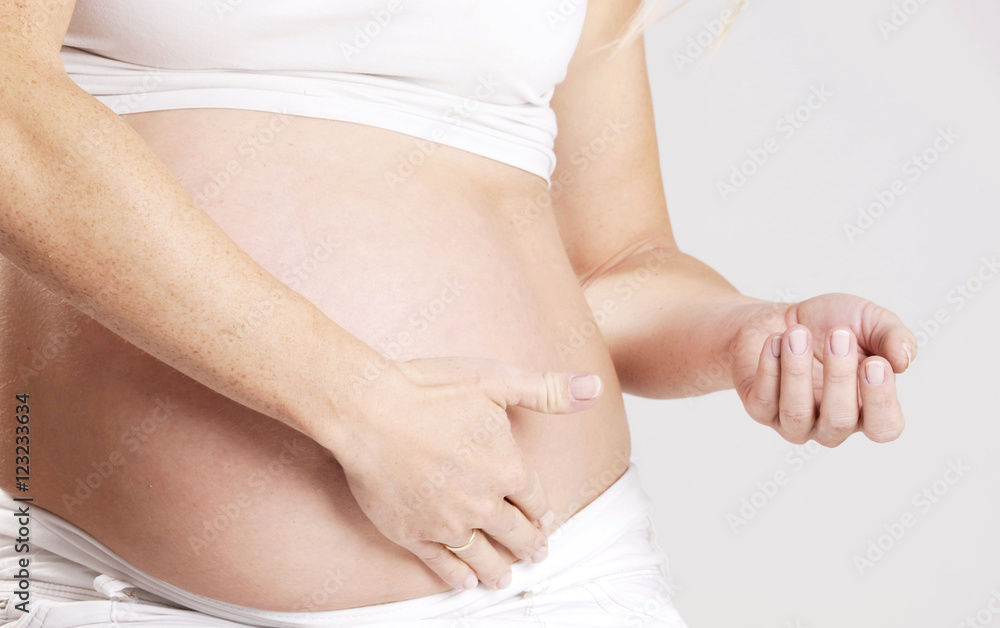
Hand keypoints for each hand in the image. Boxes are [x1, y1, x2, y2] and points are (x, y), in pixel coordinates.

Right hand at [329, 356, 602, 590]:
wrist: (368, 410)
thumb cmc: (429, 389)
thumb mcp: (496, 380)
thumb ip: (547, 390)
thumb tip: (594, 388)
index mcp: (506, 468)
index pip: (534, 498)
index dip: (541, 510)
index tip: (544, 520)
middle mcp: (482, 502)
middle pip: (514, 532)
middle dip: (528, 544)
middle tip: (536, 552)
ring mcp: (446, 522)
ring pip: (482, 556)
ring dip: (497, 568)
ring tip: (505, 578)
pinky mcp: (411, 533)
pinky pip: (441, 564)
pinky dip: (456, 576)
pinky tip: (464, 581)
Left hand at [730, 293, 915, 445]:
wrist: (778, 317)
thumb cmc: (830, 324)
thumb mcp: (869, 320)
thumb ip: (893, 336)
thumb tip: (904, 360)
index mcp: (867, 408)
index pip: (884, 427)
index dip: (882, 402)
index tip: (875, 363)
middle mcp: (831, 424)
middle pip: (839, 420)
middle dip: (839, 376)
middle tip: (838, 334)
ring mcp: (794, 422)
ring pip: (797, 414)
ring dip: (798, 370)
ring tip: (798, 333)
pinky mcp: (761, 411)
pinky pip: (764, 401)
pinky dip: (769, 367)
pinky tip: (774, 340)